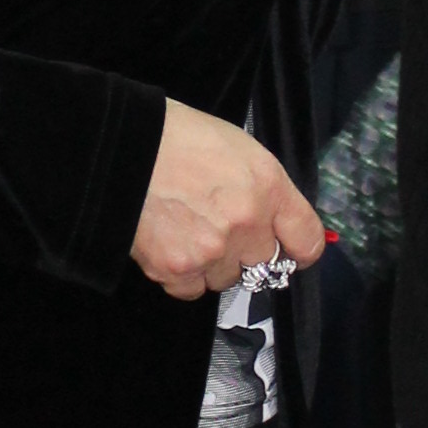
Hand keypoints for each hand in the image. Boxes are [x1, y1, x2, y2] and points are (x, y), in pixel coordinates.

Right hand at [132, 100, 324, 300]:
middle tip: (218, 227)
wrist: (120, 147)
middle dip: (245, 250)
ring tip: (186, 229)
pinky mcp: (178, 269)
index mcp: (267, 186)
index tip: (290, 251)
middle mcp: (246, 222)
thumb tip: (276, 224)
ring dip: (213, 263)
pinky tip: (169, 244)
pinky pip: (193, 289)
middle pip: (265, 263)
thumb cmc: (176, 137)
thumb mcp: (238, 148)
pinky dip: (183, 274)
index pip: (306, 239)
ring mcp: (213, 249)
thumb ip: (264, 190)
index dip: (298, 248)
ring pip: (227, 278)